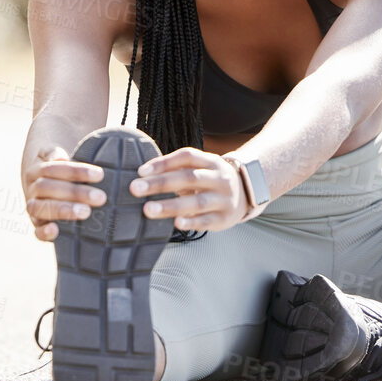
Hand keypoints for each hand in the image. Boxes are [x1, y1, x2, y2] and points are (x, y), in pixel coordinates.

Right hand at [22, 145, 107, 241]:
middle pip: (47, 188)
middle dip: (75, 192)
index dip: (76, 171)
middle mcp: (33, 189)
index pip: (53, 169)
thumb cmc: (61, 169)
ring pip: (40, 208)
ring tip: (86, 212)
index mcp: (36, 170)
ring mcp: (34, 208)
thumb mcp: (54, 155)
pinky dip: (43, 232)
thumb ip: (54, 152)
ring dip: (63, 210)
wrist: (47, 183)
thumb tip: (60, 157)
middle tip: (100, 197)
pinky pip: (36, 231)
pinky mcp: (39, 226)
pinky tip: (55, 231)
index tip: (100, 175)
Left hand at [128, 147, 255, 231]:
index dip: (164, 163)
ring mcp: (224, 199)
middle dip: (160, 183)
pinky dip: (191, 222)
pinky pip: (206, 221)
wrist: (246, 196)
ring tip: (148, 209)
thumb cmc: (211, 181)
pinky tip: (176, 224)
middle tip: (135, 188)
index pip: (187, 157)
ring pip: (196, 202)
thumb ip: (178, 170)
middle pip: (189, 178)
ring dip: (170, 206)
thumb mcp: (201, 169)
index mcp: (211, 162)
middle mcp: (219, 179)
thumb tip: (142, 174)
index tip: (140, 171)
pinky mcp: (224, 219)